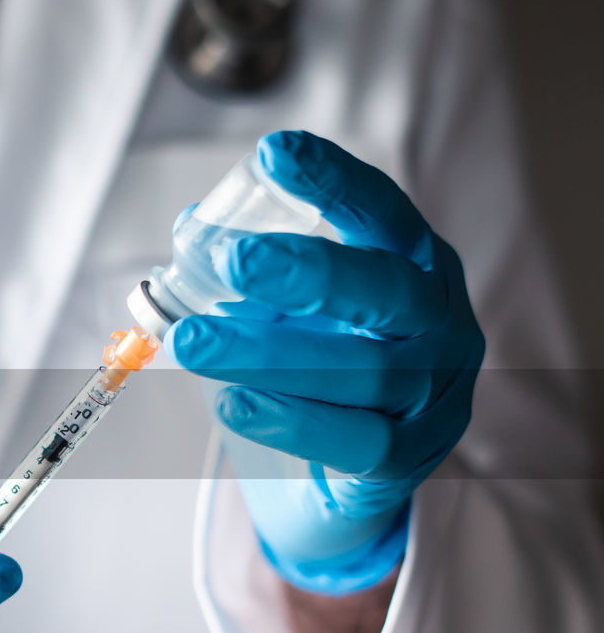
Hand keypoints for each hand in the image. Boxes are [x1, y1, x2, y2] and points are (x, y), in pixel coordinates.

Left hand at [166, 130, 484, 592]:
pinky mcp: (409, 459)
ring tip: (193, 343)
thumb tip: (191, 229)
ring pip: (362, 371)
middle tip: (232, 261)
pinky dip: (289, 422)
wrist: (348, 478)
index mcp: (415, 265)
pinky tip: (233, 403)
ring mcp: (434, 395)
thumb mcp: (293, 309)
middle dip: (307, 272)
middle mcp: (441, 323)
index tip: (274, 154)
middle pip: (384, 290)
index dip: (334, 183)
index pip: (383, 214)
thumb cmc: (319, 369)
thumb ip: (251, 270)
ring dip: (267, 355)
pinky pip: (355, 441)